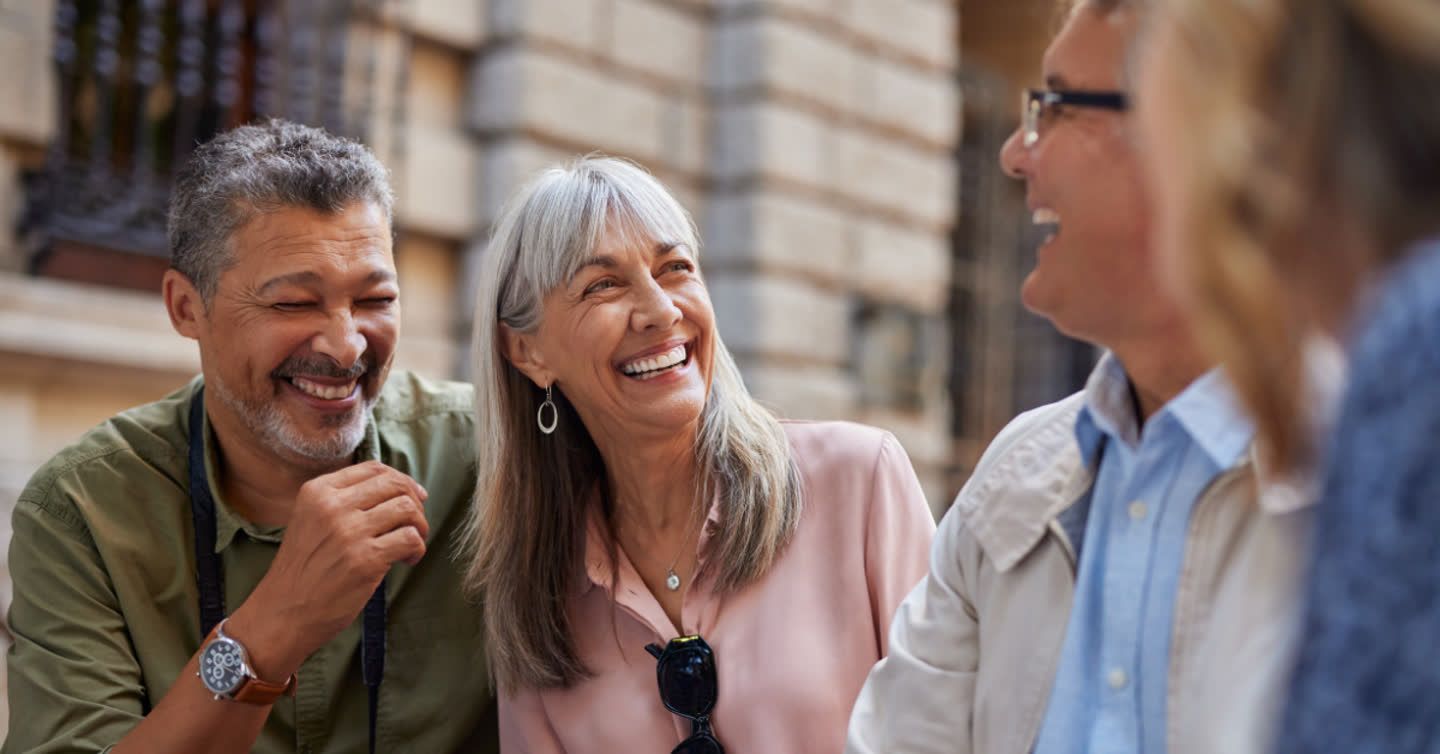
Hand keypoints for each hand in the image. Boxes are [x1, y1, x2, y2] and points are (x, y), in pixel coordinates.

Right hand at [225, 461, 428, 679]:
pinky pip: (410, 539)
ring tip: (412, 544)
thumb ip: (344, 501)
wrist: (282, 613)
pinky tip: (407, 561)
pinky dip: (417, 549)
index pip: (374, 468)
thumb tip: (399, 489)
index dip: (401, 480)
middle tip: (415, 523)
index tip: (413, 497)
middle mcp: (333, 506)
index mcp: (318, 491)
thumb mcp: (311, 520)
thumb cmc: (302, 570)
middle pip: (395, 484)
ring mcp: (349, 532)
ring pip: (407, 509)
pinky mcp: (365, 559)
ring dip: (419, 526)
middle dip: (415, 502)